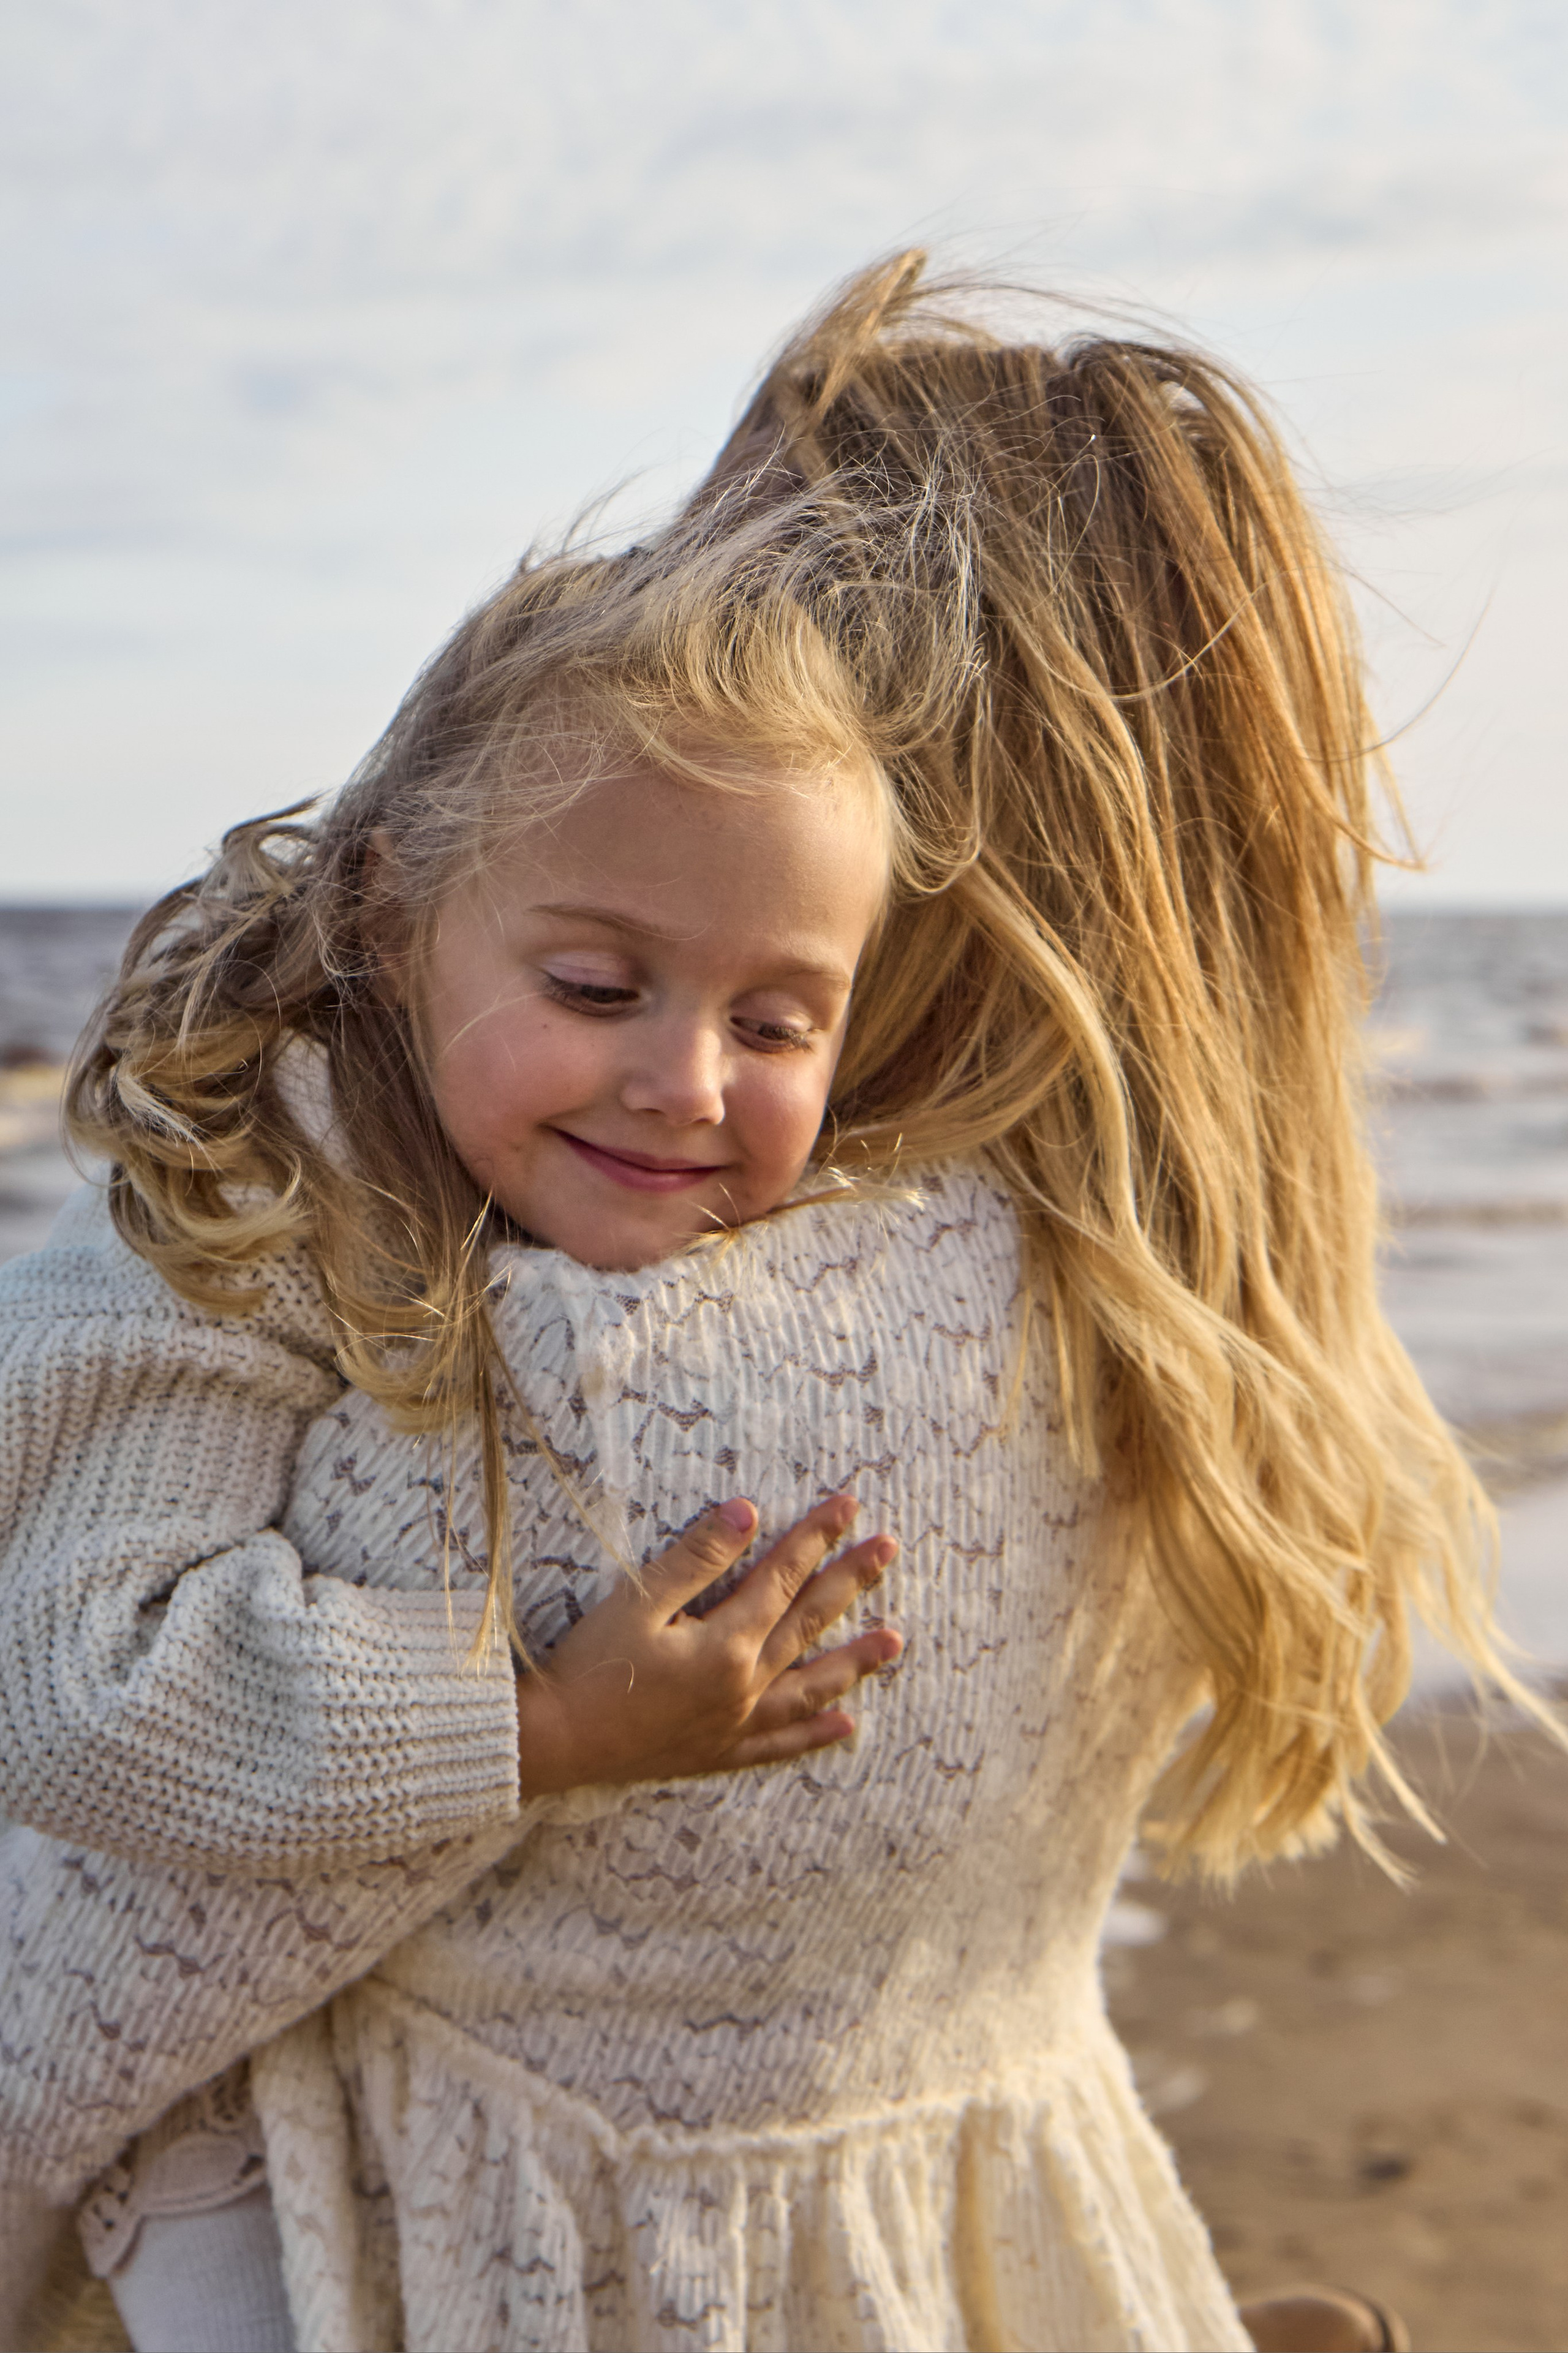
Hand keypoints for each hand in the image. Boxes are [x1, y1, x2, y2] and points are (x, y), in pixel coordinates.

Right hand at [513, 1494, 899, 1796]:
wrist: (552, 1745)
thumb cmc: (589, 1667)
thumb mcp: (638, 1600)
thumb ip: (697, 1556)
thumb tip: (748, 1511)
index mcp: (725, 1644)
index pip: (782, 1577)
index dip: (816, 1536)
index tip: (848, 1504)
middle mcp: (743, 1686)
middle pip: (808, 1624)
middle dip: (850, 1581)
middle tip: (888, 1549)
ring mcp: (734, 1724)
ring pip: (810, 1687)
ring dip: (854, 1661)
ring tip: (895, 1640)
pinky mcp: (717, 1753)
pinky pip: (779, 1744)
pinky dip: (814, 1734)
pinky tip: (845, 1725)